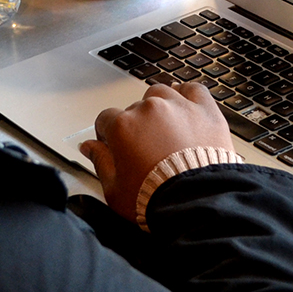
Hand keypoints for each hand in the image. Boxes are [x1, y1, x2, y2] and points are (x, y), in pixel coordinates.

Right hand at [79, 82, 233, 222]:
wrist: (197, 202)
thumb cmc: (156, 198)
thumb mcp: (115, 189)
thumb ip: (100, 162)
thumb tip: (88, 147)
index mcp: (123, 126)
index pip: (106, 118)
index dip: (108, 134)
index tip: (116, 146)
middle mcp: (148, 110)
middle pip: (135, 109)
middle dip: (137, 126)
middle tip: (146, 148)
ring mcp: (177, 106)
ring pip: (161, 95)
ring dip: (160, 108)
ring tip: (166, 130)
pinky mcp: (204, 109)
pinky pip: (193, 89)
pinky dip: (188, 95)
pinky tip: (186, 106)